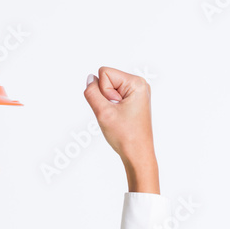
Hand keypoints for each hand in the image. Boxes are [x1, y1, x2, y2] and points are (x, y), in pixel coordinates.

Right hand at [83, 66, 158, 192]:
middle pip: (107, 79)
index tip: (114, 108)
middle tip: (116, 115)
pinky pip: (113, 97)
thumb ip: (92, 92)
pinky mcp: (133, 101)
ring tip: (118, 118)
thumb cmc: (126, 136)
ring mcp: (137, 93)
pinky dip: (111, 108)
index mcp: (137, 83)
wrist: (137, 155)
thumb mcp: (103, 113)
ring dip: (107, 104)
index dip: (103, 92)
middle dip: (105, 98)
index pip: (104, 73)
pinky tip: (118, 119)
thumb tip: (90, 78)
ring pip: (108, 89)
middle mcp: (139, 85)